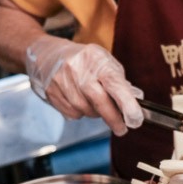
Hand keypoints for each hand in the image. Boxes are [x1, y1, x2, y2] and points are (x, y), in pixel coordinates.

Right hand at [24, 35, 143, 134]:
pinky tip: (79, 101)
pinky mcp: (52, 94)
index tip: (135, 119)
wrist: (47, 54)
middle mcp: (78, 69)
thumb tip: (135, 102)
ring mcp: (62, 82)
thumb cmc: (83, 60)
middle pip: (99, 101)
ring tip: (94, 101)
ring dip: (95, 113)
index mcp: (95, 59)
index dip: (127, 103)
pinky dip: (81, 113)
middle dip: (113, 118)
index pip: (114, 83)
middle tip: (122, 129)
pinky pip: (73, 114)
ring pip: (86, 110)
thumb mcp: (104, 62)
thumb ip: (119, 82)